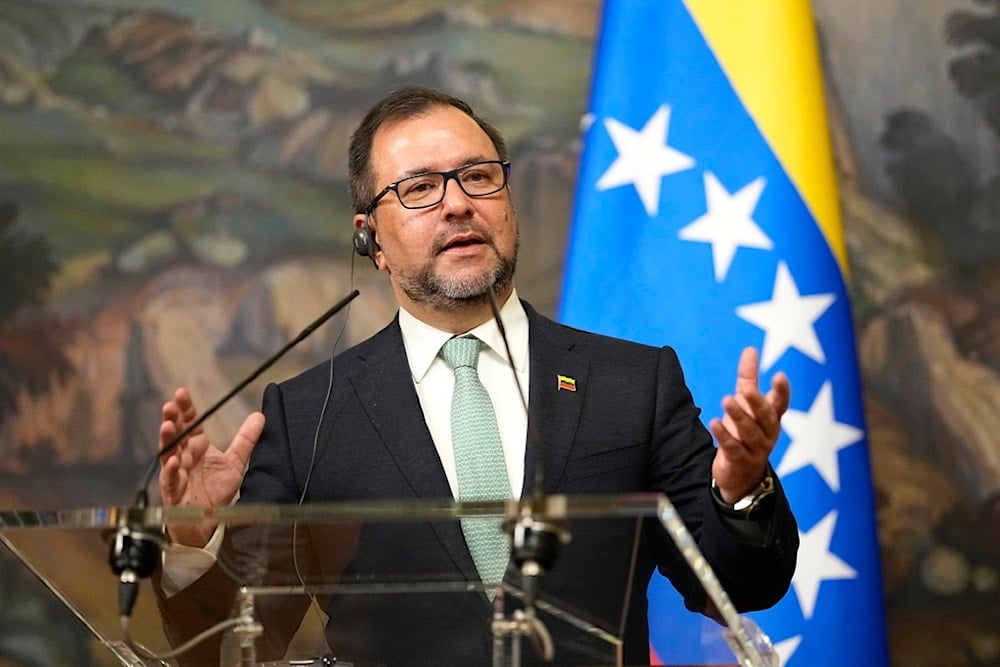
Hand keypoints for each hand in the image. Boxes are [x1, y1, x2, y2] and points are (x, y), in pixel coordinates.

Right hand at [158, 387, 263, 546]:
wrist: (210, 520)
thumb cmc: (217, 490)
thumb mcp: (235, 462)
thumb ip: (246, 439)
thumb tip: (260, 415)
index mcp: (197, 447)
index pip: (191, 423)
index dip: (186, 409)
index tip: (182, 393)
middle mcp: (184, 457)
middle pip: (176, 434)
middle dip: (172, 419)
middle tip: (170, 405)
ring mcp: (176, 473)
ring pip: (168, 453)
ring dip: (167, 440)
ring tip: (167, 426)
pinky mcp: (174, 491)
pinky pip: (170, 479)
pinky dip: (170, 470)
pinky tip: (173, 461)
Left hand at [709, 347, 789, 503]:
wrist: (741, 475)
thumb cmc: (746, 433)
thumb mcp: (747, 405)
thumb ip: (749, 378)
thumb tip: (750, 350)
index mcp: (771, 418)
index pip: (780, 404)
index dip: (782, 391)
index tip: (779, 376)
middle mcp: (768, 434)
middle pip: (766, 417)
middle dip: (758, 403)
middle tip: (747, 390)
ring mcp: (756, 450)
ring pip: (750, 433)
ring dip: (739, 417)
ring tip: (726, 401)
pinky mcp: (740, 462)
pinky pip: (733, 448)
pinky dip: (725, 436)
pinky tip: (715, 423)